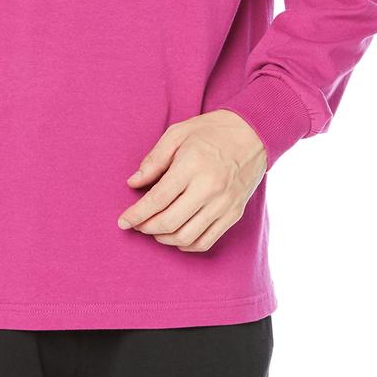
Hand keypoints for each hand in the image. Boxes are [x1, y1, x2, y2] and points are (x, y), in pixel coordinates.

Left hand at [117, 109, 268, 251]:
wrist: (253, 133)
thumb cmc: (211, 131)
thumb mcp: (177, 134)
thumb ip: (153, 160)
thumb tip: (133, 183)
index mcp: (192, 166)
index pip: (157, 199)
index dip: (136, 214)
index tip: (122, 221)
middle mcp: (209, 189)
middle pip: (169, 222)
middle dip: (146, 227)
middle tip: (136, 224)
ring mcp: (224, 204)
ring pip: (187, 237)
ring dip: (164, 239)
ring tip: (153, 230)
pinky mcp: (234, 214)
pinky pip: (207, 241)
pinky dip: (187, 245)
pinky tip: (176, 237)